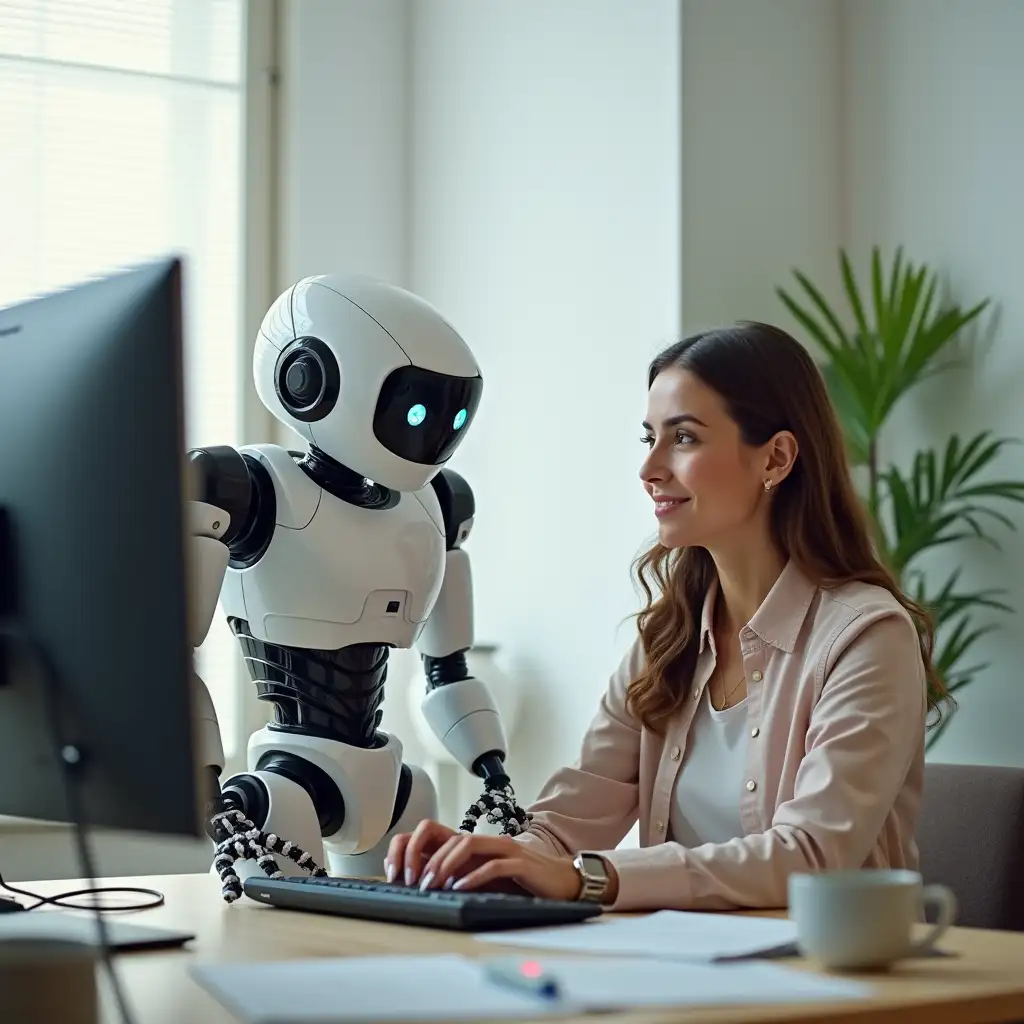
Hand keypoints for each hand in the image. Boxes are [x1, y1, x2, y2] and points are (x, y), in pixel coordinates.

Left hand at [384, 819, 582, 900]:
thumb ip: (471, 874)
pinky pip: (493, 865)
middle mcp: (495, 842)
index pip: (450, 838)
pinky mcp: (522, 864)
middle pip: (455, 839)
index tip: (410, 872)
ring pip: (469, 846)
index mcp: (486, 845)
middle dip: (432, 859)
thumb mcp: (494, 877)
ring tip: (433, 883)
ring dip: (447, 864)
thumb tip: (438, 886)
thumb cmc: (529, 882)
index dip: (427, 851)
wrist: (566, 881)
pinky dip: (473, 876)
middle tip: (417, 880)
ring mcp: (509, 850)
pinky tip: (460, 888)